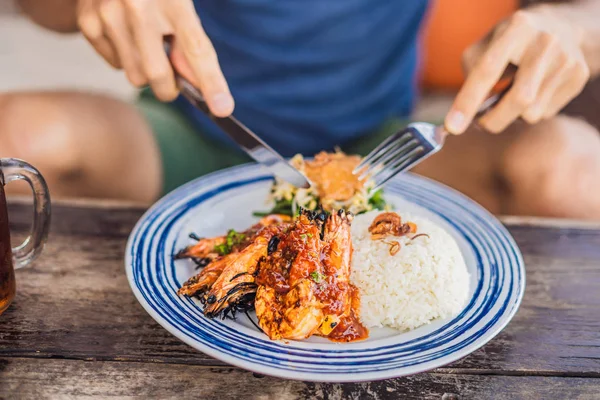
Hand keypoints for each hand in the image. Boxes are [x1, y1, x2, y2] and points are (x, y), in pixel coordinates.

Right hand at [76, 0, 233, 115]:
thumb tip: (197, 88)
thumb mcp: (181, 6)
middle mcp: (137, 5)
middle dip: (169, 87)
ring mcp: (108, 13)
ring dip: (146, 71)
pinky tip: (125, 33)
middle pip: (157, 75)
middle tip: (172, 79)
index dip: (211, 82)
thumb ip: (191, 45)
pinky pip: (115, 65)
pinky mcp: (88, 22)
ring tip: (146, 40)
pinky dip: (125, 58)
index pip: (196, 50)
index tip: (222, 109)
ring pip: (135, 76)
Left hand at [446, 7, 589, 133]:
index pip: (487, 70)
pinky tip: (534, 91)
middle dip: (494, 120)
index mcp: (517, 28)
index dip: (468, 101)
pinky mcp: (579, 74)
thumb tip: (466, 115)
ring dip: (514, 114)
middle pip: (519, 100)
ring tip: (513, 93)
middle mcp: (546, 41)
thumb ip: (472, 77)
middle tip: (481, 122)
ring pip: (533, 112)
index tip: (452, 127)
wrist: (558, 28)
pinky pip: (547, 112)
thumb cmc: (508, 43)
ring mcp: (567, 58)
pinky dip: (532, 111)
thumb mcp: (484, 48)